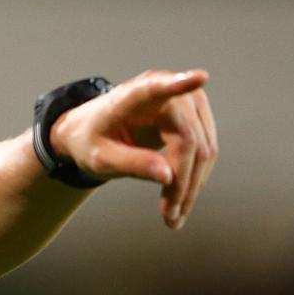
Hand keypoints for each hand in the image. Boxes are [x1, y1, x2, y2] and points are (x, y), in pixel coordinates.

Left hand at [50, 69, 217, 228]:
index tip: (198, 78)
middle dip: (184, 183)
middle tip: (171, 217)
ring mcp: (184, 100)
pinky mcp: (194, 115)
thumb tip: (169, 176)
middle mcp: (164, 91)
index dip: (178, 84)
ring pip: (204, 149)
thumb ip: (132, 163)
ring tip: (174, 215)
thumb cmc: (90, 139)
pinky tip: (179, 199)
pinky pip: (204, 151)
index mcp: (132, 96)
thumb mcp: (101, 157)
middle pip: (190, 140)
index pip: (157, 89)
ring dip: (192, 185)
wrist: (89, 130)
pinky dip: (194, 178)